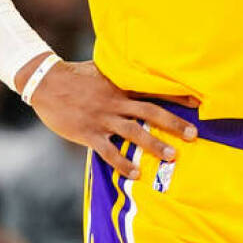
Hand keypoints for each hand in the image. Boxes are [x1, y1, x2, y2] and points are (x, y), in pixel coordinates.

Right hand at [22, 58, 197, 180]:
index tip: (197, 103)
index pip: (153, 90)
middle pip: (150, 113)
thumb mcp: (101, 69)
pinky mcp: (88, 133)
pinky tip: (134, 173)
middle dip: (173, 124)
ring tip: (172, 156)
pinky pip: (108, 151)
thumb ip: (119, 74)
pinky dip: (122, 163)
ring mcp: (102, 118)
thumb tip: (138, 71)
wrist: (45, 83)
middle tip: (193, 135)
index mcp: (120, 85)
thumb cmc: (74, 76)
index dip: (175, 96)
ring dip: (154, 145)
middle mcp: (115, 101)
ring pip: (133, 133)